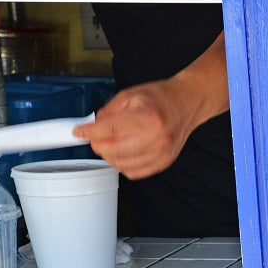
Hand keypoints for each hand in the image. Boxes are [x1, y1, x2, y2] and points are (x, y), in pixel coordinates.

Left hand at [73, 30, 228, 178]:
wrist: (188, 103)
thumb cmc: (162, 97)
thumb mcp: (131, 94)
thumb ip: (109, 111)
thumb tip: (93, 126)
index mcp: (148, 117)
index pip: (109, 129)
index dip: (89, 132)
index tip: (79, 132)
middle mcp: (157, 137)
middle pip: (113, 150)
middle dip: (98, 144)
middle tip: (95, 137)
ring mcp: (162, 152)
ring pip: (122, 165)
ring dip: (109, 156)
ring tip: (110, 144)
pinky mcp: (164, 161)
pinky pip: (135, 172)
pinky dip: (123, 165)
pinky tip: (123, 154)